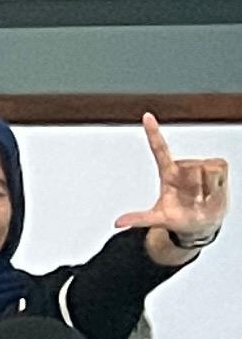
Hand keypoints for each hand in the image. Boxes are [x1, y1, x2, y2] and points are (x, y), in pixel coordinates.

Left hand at [127, 113, 229, 259]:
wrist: (202, 223)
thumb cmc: (180, 217)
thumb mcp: (159, 219)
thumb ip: (139, 218)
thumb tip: (118, 223)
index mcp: (168, 173)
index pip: (159, 149)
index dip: (153, 132)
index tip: (147, 116)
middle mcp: (184, 166)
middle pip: (194, 168)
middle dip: (198, 187)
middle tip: (195, 199)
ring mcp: (201, 165)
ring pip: (208, 169)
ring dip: (208, 187)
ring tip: (203, 196)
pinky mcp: (217, 166)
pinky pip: (220, 169)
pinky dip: (218, 184)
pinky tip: (213, 191)